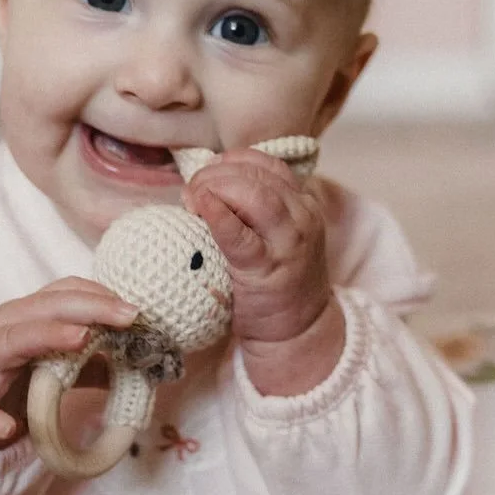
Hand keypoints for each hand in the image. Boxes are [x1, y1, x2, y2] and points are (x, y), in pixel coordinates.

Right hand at [0, 279, 137, 457]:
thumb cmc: (7, 380)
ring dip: (47, 336)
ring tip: (82, 340)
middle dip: (89, 307)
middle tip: (128, 316)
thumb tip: (140, 366)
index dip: (100, 296)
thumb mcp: (52, 367)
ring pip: (11, 339)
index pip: (64, 292)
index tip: (136, 309)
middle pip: (46, 307)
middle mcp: (5, 327)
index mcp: (28, 317)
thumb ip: (91, 364)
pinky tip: (7, 427)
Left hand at [183, 149, 344, 395]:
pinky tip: (200, 209)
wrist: (297, 331)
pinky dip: (218, 216)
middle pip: (257, 173)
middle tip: (191, 192)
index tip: (207, 178)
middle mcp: (302, 216)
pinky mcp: (267, 269)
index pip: (265, 163)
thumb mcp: (276, 234)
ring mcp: (288, 242)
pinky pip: (240, 235)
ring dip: (214, 188)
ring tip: (192, 202)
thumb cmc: (276, 281)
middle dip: (216, 174)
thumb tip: (204, 185)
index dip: (230, 162)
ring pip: (254, 193)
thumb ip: (253, 208)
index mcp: (302, 203)